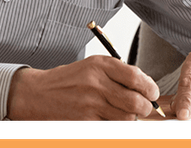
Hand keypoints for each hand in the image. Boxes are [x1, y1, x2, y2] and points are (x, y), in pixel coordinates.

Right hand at [6, 55, 159, 120]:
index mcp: (101, 65)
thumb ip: (118, 72)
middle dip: (146, 107)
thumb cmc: (68, 79)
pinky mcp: (85, 120)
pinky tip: (110, 117)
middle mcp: (96, 83)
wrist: (37, 94)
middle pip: (135, 101)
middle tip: (145, 107)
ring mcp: (90, 104)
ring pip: (125, 117)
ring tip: (127, 112)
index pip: (136, 77)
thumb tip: (145, 84)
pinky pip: (110, 125)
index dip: (150, 87)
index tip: (153, 92)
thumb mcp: (92, 66)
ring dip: (131, 117)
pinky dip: (115, 124)